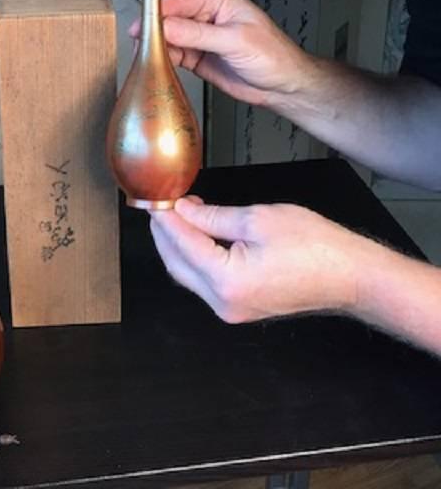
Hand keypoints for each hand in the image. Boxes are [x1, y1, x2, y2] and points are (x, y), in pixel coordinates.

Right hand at [130, 0, 311, 108]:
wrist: (283, 86)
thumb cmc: (273, 56)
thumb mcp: (236, 41)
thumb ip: (198, 33)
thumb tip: (167, 26)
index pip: (178, 0)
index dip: (158, 12)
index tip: (143, 25)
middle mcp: (205, 14)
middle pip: (168, 17)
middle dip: (153, 31)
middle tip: (142, 45)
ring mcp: (198, 35)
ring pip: (167, 37)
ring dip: (157, 47)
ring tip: (149, 57)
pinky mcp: (196, 55)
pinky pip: (172, 54)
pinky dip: (164, 60)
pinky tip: (161, 65)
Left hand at [149, 197, 377, 322]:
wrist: (350, 275)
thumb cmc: (314, 245)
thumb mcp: (258, 219)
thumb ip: (212, 217)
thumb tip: (182, 209)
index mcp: (227, 281)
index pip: (181, 244)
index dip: (165, 217)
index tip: (154, 196)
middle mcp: (224, 303)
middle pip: (177, 264)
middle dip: (165, 232)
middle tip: (163, 201)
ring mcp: (231, 310)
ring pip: (189, 274)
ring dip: (180, 244)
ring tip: (181, 210)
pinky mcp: (241, 308)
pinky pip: (206, 281)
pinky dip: (197, 256)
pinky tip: (200, 231)